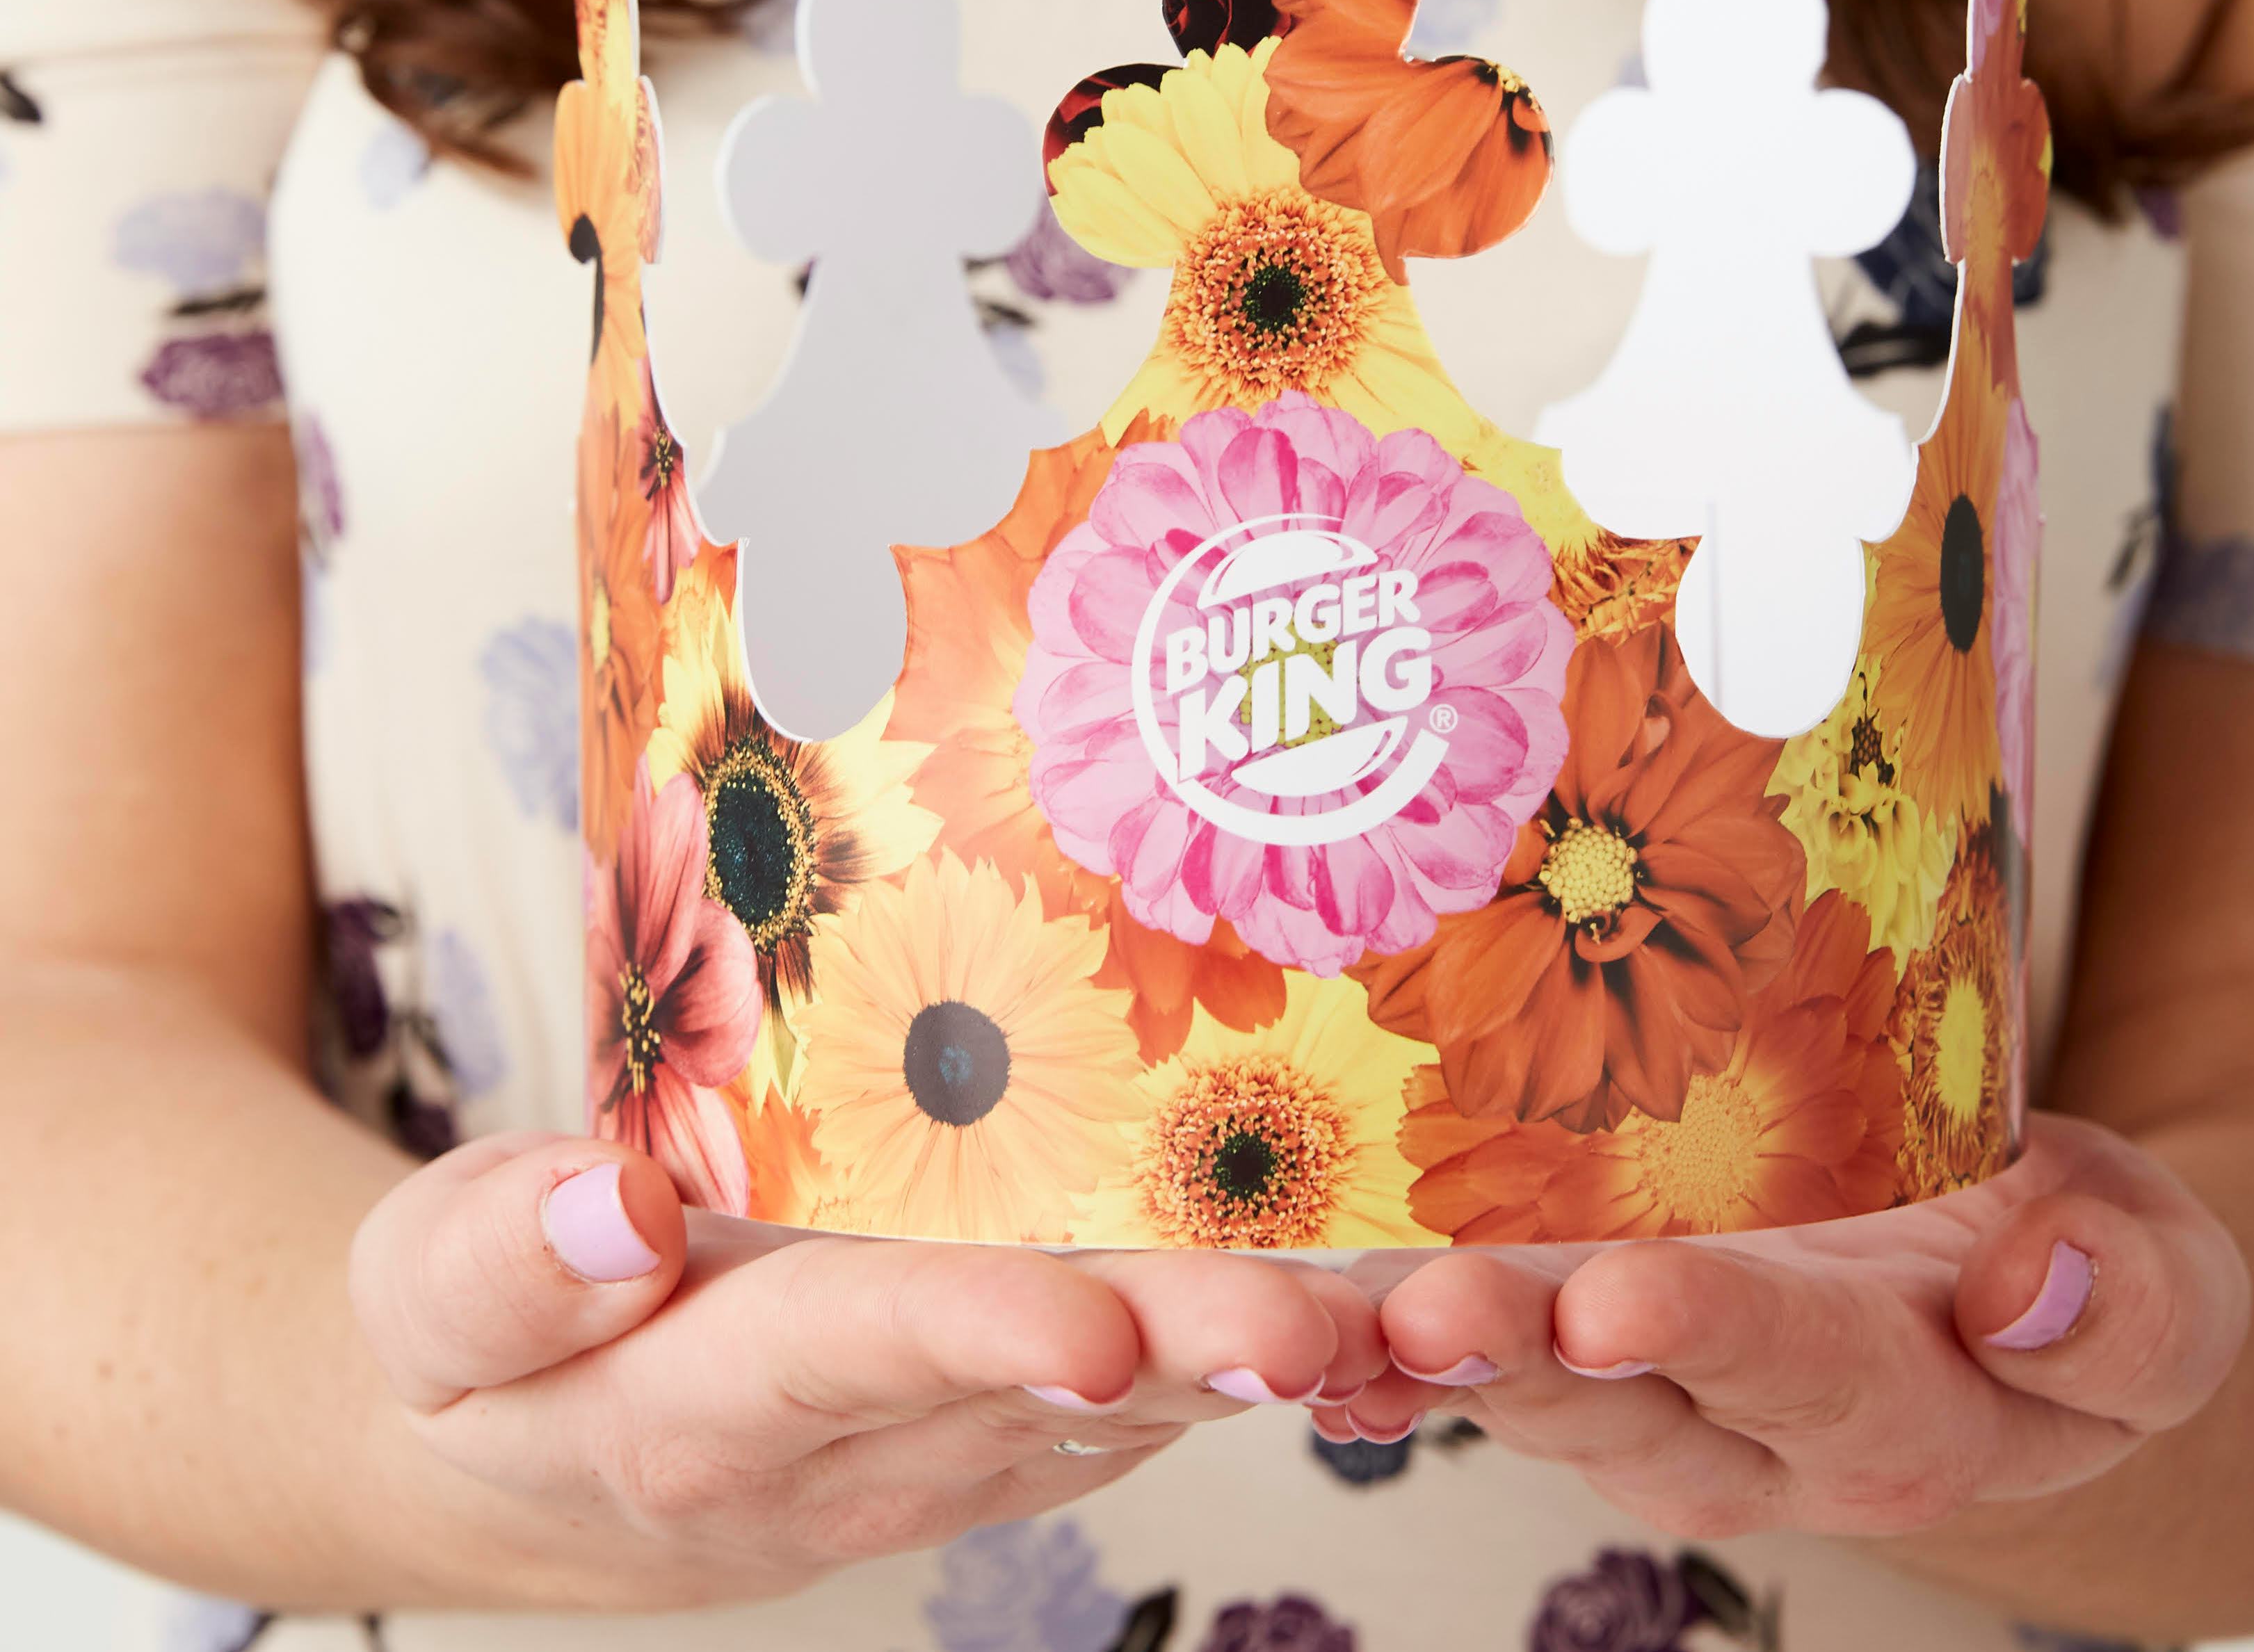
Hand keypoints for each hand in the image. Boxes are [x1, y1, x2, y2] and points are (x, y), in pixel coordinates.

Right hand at [350, 1132, 1383, 1608]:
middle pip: (1042, 1382)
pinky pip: (1152, 1386)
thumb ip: (497, 1261)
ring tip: (1419, 1304)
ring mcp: (957, 1439)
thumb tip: (604, 1205)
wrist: (552, 1456)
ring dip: (1275, 1354)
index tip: (1092, 1330)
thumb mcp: (425, 1297)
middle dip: (1187, 1351)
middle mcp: (865, 1442)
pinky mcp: (1015, 1414)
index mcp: (708, 1405)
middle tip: (1322, 1326)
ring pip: (1135, 1392)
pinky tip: (1390, 1299)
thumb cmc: (487, 1348)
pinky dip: (1270, 1347)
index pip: (853, 1354)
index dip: (975, 1337)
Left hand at [1323, 1114, 2247, 1537]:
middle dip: (1511, 1355)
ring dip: (1413, 1345)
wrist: (2001, 1279)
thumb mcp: (2170, 1285)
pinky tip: (1297, 1292)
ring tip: (1324, 1308)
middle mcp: (1740, 1423)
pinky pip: (1465, 1331)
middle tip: (1418, 1313)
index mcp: (1892, 1410)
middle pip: (1613, 1395)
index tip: (1619, 1300)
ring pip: (1515, 1372)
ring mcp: (1641, 1380)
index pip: (1795, 1373)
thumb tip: (2035, 1284)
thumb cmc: (2077, 1266)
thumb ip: (2133, 1308)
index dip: (1710, 1337)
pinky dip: (1376, 1323)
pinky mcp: (1571, 1320)